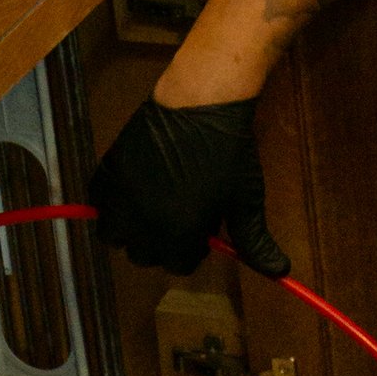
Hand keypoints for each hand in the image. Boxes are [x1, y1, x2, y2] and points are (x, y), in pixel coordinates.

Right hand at [90, 95, 288, 280]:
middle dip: (162, 244)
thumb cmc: (229, 152)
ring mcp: (122, 196)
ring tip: (151, 211)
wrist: (201, 103)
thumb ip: (255, 241)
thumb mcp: (246, 199)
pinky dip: (109, 205)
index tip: (202, 231)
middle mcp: (144, 221)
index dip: (193, 250)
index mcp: (180, 232)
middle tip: (179, 218)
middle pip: (143, 256)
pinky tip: (132, 192)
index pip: (178, 266)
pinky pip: (96, 204)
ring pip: (113, 235)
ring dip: (130, 230)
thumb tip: (280, 272)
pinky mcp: (108, 172)